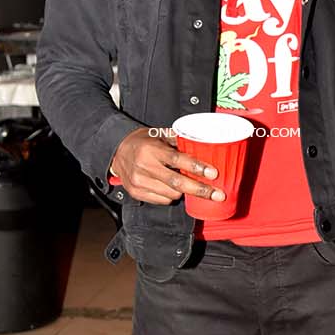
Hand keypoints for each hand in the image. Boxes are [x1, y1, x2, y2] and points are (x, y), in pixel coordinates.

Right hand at [109, 128, 225, 205]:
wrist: (115, 149)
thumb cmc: (142, 141)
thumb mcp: (160, 134)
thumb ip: (180, 140)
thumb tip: (205, 144)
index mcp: (152, 150)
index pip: (178, 160)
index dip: (197, 168)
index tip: (213, 174)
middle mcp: (144, 167)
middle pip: (177, 183)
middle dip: (200, 190)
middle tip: (218, 194)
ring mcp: (139, 182)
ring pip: (171, 194)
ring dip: (185, 192)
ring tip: (190, 185)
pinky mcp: (136, 192)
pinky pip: (162, 200)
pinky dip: (171, 196)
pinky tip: (172, 188)